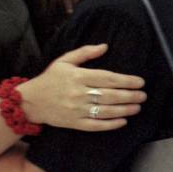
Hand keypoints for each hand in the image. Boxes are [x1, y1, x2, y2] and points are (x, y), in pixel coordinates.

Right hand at [19, 44, 146, 130]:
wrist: (29, 101)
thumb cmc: (50, 79)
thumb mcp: (64, 61)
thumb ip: (85, 52)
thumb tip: (105, 46)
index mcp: (78, 76)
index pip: (108, 78)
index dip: (126, 80)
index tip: (140, 82)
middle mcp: (79, 93)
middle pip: (110, 95)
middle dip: (130, 96)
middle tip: (143, 95)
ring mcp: (76, 110)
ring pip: (105, 111)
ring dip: (124, 110)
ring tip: (137, 107)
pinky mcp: (74, 123)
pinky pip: (96, 125)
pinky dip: (110, 124)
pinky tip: (122, 121)